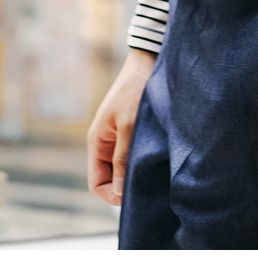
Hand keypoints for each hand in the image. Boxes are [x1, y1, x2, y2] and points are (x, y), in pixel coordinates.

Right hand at [87, 48, 155, 205]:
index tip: (134, 195)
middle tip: (149, 187)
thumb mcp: (129, 125)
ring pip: (124, 168)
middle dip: (126, 186)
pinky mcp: (133, 132)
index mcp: (97, 142)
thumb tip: (118, 192)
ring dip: (136, 173)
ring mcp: (120, 138)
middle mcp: (106, 143)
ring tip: (156, 174)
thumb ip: (122, 158)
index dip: (112, 195)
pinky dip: (144, 161)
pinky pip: (134, 156)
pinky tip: (160, 162)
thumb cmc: (136, 90)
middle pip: (111, 179)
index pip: (97, 184)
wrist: (149, 61)